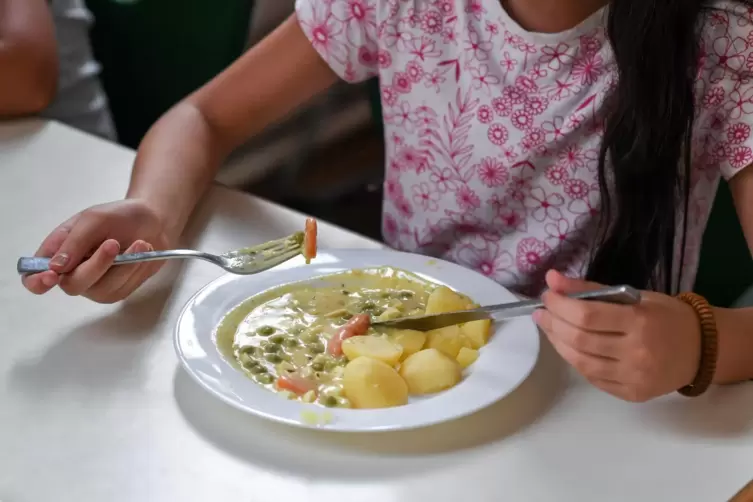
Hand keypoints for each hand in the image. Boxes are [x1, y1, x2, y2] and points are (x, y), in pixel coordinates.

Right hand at [22, 199, 170, 302]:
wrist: (152, 221)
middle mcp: (72, 274)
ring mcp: (95, 285)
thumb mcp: (94, 219)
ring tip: (139, 242)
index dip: (37, 282)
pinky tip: (143, 251)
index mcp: (57, 253)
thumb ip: (74, 242)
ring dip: (123, 265)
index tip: (52, 275)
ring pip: (102, 289)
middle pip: (72, 285)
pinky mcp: (118, 290)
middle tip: (113, 243)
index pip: (33, 278)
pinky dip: (136, 268)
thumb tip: (54, 267)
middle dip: (96, 265)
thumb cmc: (118, 217)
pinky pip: (124, 287)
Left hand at [533, 270, 700, 401]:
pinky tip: (568, 346)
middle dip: (554, 324)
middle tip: (541, 312)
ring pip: (581, 362)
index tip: (547, 296)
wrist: (701, 350)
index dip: (560, 305)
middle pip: (580, 339)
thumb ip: (592, 289)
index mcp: (639, 322)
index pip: (587, 315)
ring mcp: (633, 377)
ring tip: (550, 328)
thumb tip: (552, 279)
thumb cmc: (666, 316)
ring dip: (558, 343)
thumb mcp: (634, 295)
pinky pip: (593, 377)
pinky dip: (576, 360)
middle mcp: (636, 352)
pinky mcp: (631, 394)